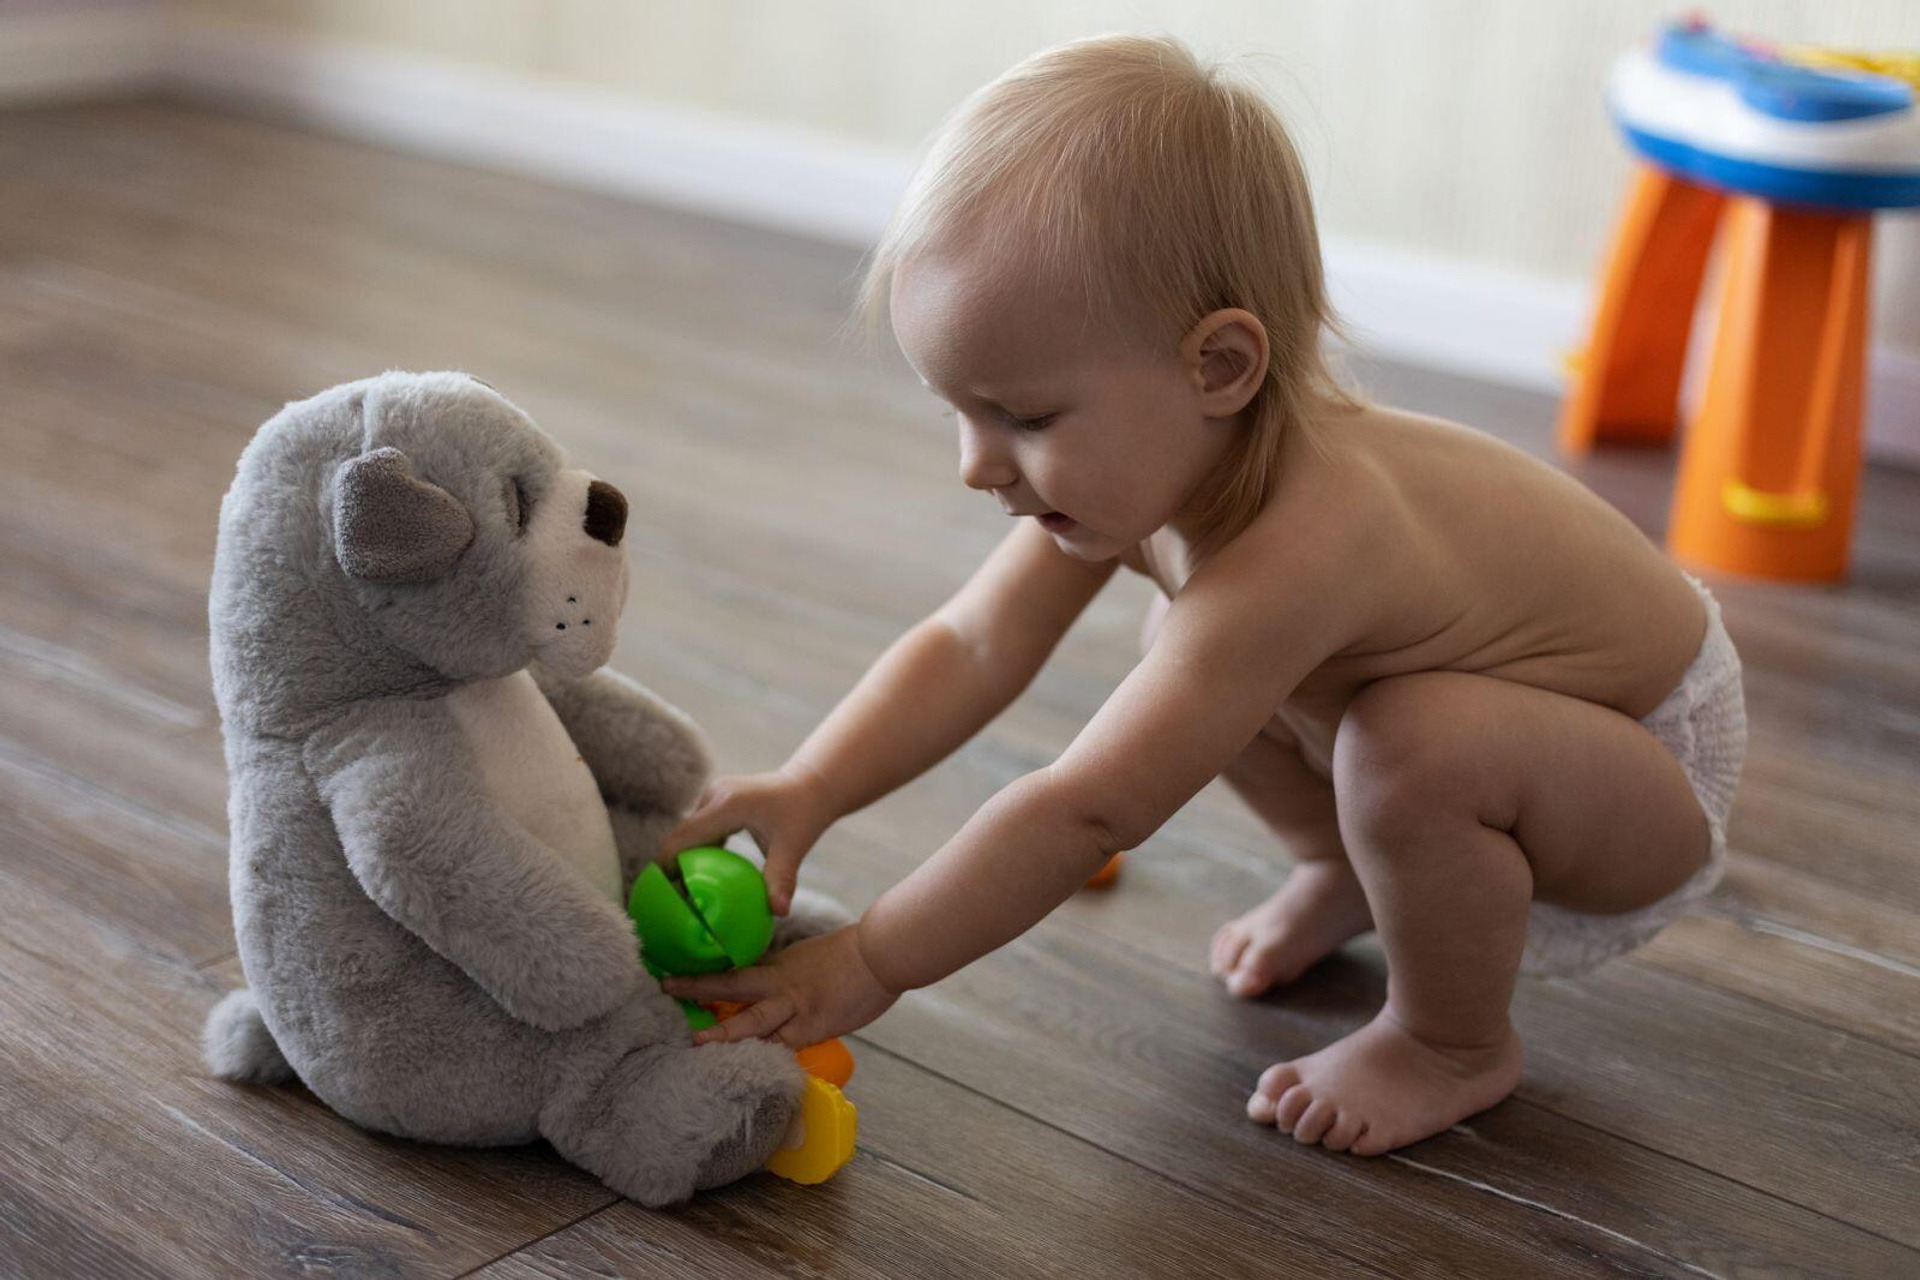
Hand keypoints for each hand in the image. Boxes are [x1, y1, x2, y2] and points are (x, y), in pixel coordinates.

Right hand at [657, 762, 835, 915]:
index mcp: (726, 805)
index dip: (665, 865)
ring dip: (683, 860)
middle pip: (680, 836)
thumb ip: (781, 879)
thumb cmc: (805, 814)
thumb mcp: (794, 847)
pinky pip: (699, 830)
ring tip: (681, 895)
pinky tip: (699, 878)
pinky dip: (697, 852)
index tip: (661, 895)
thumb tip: (779, 913)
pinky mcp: (717, 800)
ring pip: (688, 834)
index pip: (682, 837)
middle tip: (670, 903)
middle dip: (671, 867)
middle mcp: (714, 795)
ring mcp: (714, 795)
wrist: (812, 785)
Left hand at [663, 924, 898, 1048]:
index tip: (674, 975)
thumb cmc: (854, 956)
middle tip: (666, 988)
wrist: (881, 953)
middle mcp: (781, 984)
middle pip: (733, 984)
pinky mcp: (815, 1026)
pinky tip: (750, 1072)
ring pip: (753, 1020)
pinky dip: (768, 1059)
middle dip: (698, 988)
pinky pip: (786, 1046)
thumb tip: (772, 992)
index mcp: (780, 966)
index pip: (736, 972)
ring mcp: (797, 1006)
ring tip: (698, 1043)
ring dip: (725, 1032)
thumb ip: (788, 975)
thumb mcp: (812, 959)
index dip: (705, 974)